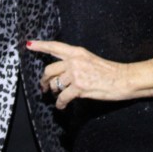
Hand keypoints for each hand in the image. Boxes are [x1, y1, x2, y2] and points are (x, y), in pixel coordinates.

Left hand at [27, 40, 152, 109]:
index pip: (55, 47)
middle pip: (49, 69)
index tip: (29, 45)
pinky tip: (61, 106)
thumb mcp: (90, 60)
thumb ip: (76, 62)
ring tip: (57, 97)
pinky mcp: (79, 87)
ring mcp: (76, 74)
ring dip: (54, 92)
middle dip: (44, 80)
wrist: (123, 79)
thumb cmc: (109, 71)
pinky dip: (60, 104)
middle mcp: (75, 61)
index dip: (40, 45)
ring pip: (55, 84)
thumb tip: (63, 72)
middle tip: (44, 87)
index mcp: (78, 52)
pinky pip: (62, 97)